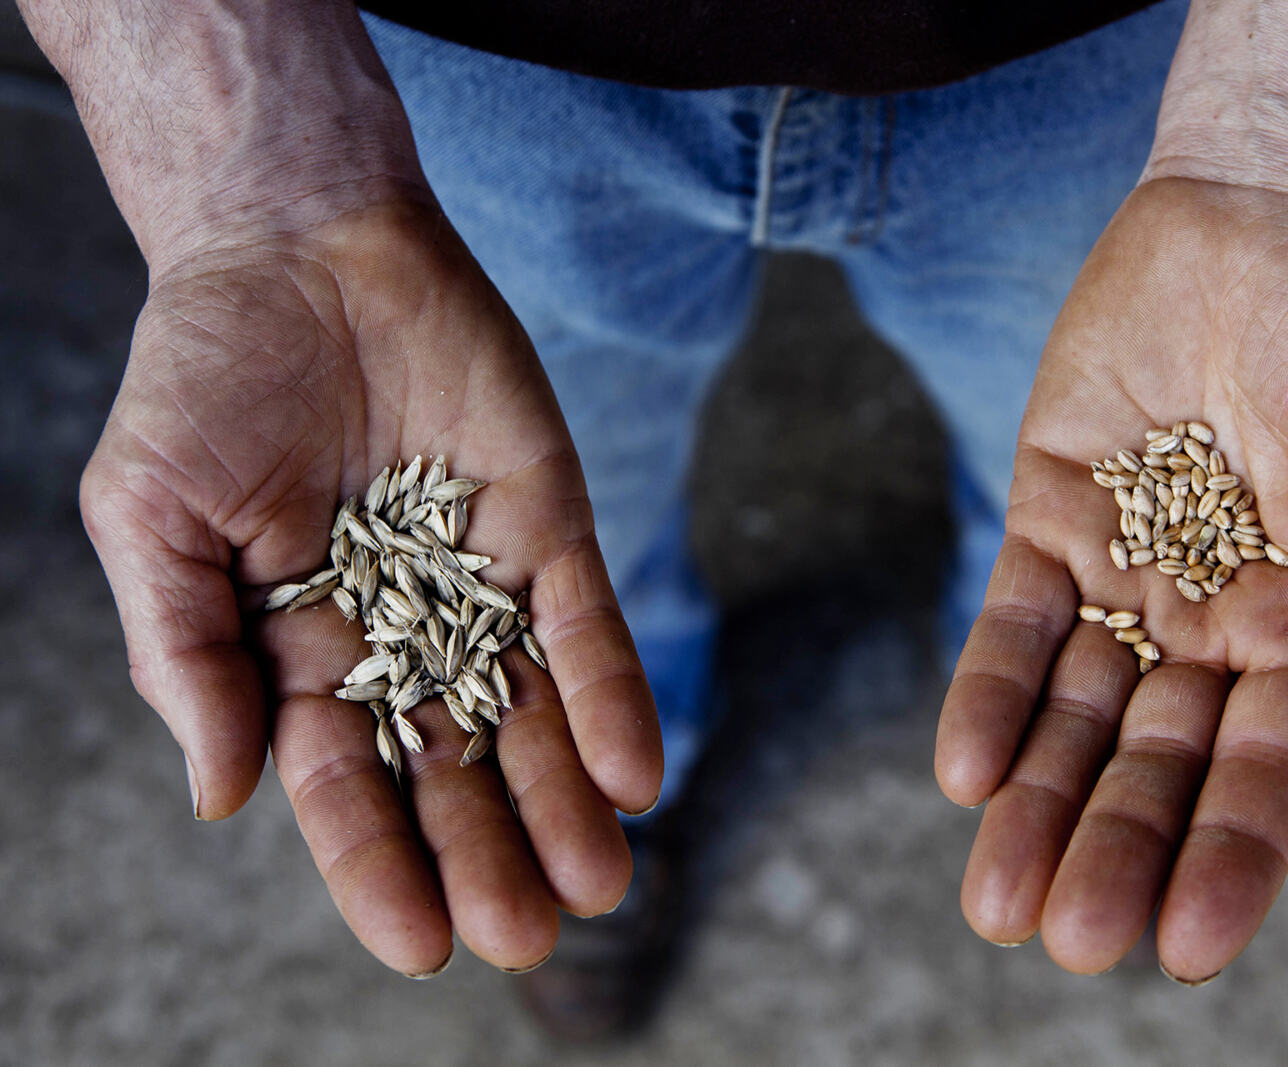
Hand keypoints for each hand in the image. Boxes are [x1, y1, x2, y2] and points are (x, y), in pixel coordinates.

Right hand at [80, 199, 661, 975]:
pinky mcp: (547, 521)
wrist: (300, 243)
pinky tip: (638, 774)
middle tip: (529, 937)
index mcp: (297, 651)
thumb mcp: (151, 517)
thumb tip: (226, 798)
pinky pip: (585, 623)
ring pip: (532, 716)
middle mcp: (400, 634)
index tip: (424, 944)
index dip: (379, 865)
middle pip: (451, 769)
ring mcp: (480, 581)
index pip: (344, 785)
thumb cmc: (206, 377)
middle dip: (488, 853)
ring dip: (566, 800)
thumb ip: (187, 654)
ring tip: (602, 886)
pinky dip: (612, 696)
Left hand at [935, 178, 1287, 980]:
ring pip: (1075, 716)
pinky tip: (965, 770)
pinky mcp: (1051, 522)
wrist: (1264, 217)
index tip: (1188, 942)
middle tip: (1070, 937)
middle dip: (1114, 851)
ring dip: (1036, 804)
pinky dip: (990, 695)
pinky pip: (1014, 625)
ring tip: (995, 894)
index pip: (1265, 772)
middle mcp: (1213, 627)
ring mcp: (1128, 579)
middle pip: (1155, 764)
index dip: (1229, 857)